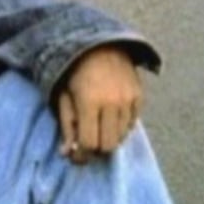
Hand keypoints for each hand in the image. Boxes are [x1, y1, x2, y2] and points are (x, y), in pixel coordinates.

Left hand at [55, 45, 142, 164]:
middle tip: (88, 144)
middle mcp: (112, 103)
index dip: (82, 155)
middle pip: (108, 145)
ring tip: (98, 128)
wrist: (100, 46)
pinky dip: (121, 127)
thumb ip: (67, 126)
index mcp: (89, 103)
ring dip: (108, 138)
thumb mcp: (64, 98)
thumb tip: (67, 153)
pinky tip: (110, 118)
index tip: (77, 156)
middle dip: (96, 149)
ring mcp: (128, 100)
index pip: (89, 143)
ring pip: (121, 137)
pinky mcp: (139, 97)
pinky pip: (132, 125)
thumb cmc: (76, 74)